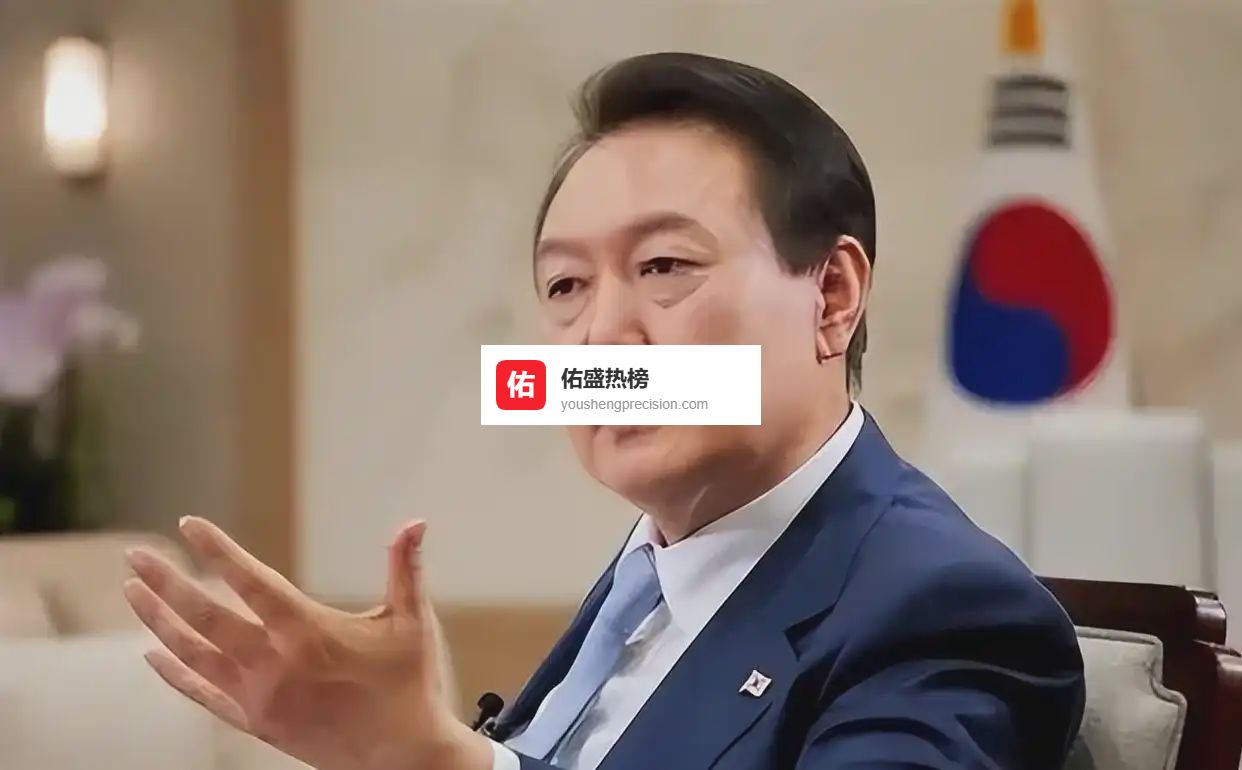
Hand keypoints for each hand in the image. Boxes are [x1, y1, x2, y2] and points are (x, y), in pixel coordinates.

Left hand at [122, 517, 492, 769]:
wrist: (402, 758)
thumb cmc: (410, 684)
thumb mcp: (413, 621)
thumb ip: (406, 568)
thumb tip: (415, 521)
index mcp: (309, 633)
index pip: (251, 582)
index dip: (217, 551)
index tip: (190, 526)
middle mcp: (275, 664)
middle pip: (205, 618)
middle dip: (167, 583)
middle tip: (136, 556)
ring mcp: (260, 697)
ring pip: (194, 654)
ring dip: (160, 622)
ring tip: (134, 593)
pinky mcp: (257, 723)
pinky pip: (204, 695)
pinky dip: (175, 675)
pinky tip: (152, 655)